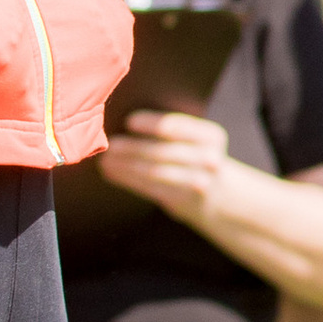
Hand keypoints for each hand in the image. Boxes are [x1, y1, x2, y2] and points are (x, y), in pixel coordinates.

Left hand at [96, 108, 232, 220]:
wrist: (217, 193)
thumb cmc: (194, 156)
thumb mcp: (195, 139)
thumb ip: (170, 130)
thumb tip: (125, 121)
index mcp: (211, 136)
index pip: (178, 126)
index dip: (152, 124)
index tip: (129, 121)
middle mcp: (209, 159)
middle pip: (163, 151)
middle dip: (133, 147)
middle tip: (110, 144)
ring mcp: (199, 182)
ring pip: (155, 171)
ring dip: (126, 165)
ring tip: (105, 160)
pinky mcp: (184, 200)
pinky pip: (151, 188)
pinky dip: (128, 179)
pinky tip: (112, 173)